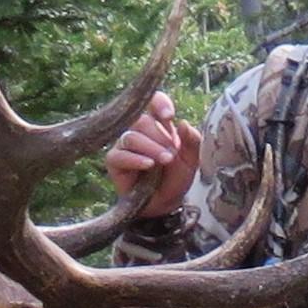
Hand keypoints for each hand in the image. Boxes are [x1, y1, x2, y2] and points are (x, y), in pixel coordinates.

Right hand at [105, 92, 199, 215]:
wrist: (166, 205)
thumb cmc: (177, 178)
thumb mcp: (192, 160)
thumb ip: (192, 141)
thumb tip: (183, 123)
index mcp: (159, 124)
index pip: (153, 102)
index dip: (159, 103)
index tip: (169, 116)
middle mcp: (139, 131)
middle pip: (142, 121)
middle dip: (159, 137)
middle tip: (172, 155)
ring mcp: (124, 145)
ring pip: (131, 136)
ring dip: (150, 148)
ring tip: (165, 161)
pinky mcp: (114, 161)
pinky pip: (120, 155)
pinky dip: (135, 159)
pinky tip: (148, 165)